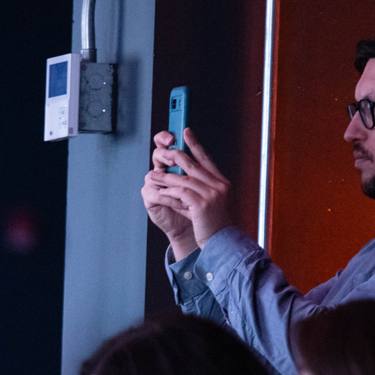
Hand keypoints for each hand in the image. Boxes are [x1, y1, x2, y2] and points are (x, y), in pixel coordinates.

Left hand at [144, 128, 233, 249]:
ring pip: (184, 179)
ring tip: (152, 176)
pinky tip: (160, 192)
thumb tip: (178, 180)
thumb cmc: (214, 226)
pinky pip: (181, 193)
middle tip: (162, 153)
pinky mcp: (202, 205)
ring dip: (165, 178)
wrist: (222, 243)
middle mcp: (219, 185)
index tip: (185, 131)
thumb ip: (197, 190)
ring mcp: (212, 194)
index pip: (206, 159)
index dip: (195, 144)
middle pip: (193, 165)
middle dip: (175, 157)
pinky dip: (169, 192)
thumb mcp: (209, 204)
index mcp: (222, 183)